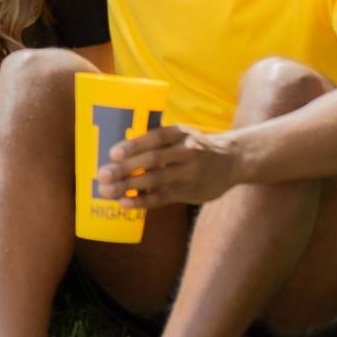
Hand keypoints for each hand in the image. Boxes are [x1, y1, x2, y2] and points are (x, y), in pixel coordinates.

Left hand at [96, 124, 242, 209]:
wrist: (233, 161)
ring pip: (156, 180)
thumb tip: (117, 153)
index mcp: (180, 133)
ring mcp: (190, 173)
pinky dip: (142, 202)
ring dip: (129, 186)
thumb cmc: (195, 147)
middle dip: (125, 168)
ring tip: (107, 191)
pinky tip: (125, 203)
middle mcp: (187, 151)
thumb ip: (157, 142)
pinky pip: (163, 197)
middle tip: (102, 175)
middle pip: (152, 160)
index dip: (133, 146)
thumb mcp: (182, 136)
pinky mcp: (190, 191)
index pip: (155, 138)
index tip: (113, 153)